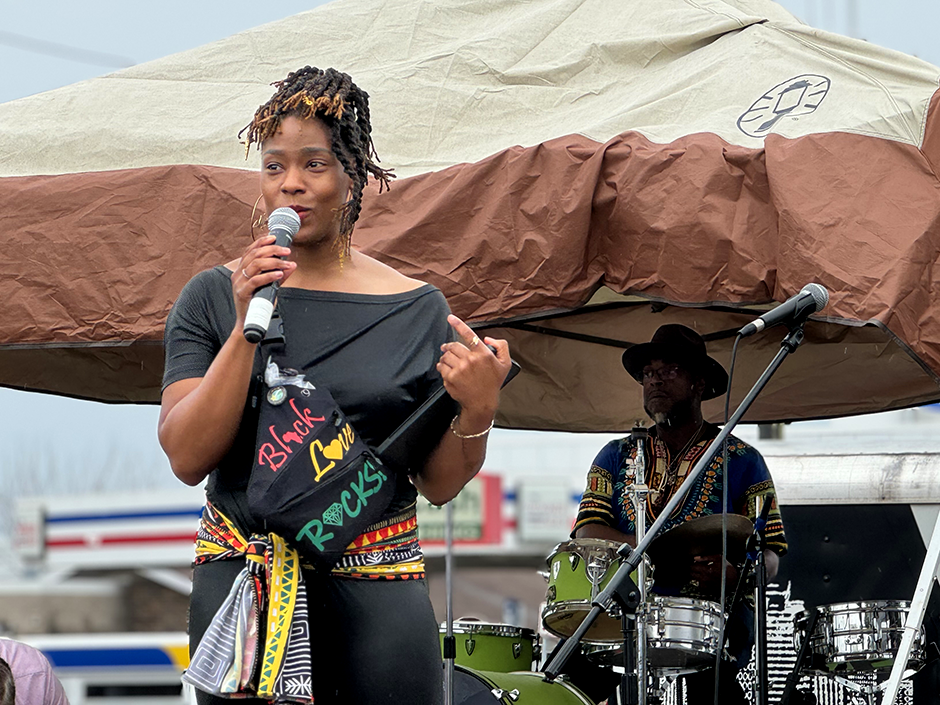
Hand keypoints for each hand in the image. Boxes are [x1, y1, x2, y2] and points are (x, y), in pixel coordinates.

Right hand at [232, 235, 295, 325]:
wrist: (249, 322)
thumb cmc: (258, 303)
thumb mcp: (270, 286)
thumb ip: (279, 275)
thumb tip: (292, 265)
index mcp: (241, 270)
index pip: (250, 250)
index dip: (261, 242)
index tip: (274, 238)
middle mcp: (238, 274)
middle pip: (254, 255)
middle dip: (272, 250)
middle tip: (287, 251)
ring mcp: (239, 283)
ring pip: (256, 265)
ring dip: (274, 262)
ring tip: (287, 264)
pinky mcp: (242, 293)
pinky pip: (256, 280)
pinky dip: (269, 275)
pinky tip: (279, 274)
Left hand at [437, 314, 511, 433]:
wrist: (482, 403)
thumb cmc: (492, 383)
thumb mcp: (505, 364)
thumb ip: (501, 346)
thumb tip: (487, 339)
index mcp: (483, 354)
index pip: (469, 335)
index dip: (458, 324)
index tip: (450, 317)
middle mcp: (470, 360)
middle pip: (453, 345)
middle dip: (449, 346)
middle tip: (448, 348)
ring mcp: (459, 369)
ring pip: (446, 355)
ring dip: (446, 357)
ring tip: (450, 361)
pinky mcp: (450, 378)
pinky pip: (441, 366)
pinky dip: (442, 366)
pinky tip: (448, 370)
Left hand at [690, 554, 737, 588]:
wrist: (735, 580)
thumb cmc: (727, 568)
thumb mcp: (718, 558)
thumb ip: (705, 557)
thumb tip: (695, 558)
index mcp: (707, 570)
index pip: (692, 567)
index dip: (691, 564)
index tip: (692, 562)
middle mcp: (705, 579)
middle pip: (691, 574)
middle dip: (691, 570)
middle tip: (694, 567)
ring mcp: (706, 585)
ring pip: (694, 580)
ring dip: (695, 576)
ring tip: (700, 572)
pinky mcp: (709, 590)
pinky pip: (700, 586)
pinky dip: (700, 582)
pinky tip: (704, 578)